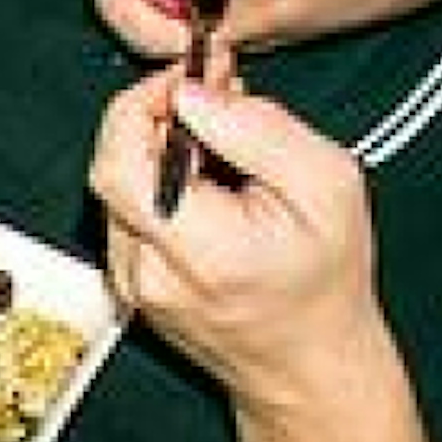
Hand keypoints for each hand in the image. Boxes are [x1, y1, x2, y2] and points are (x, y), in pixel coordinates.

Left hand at [86, 64, 388, 408]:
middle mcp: (148, 271)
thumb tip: (194, 95)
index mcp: (199, 249)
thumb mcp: (327, 186)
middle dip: (156, 117)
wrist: (307, 362)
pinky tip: (205, 181)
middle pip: (113, 165)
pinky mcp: (126, 281)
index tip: (186, 79)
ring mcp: (130, 280)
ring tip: (220, 147)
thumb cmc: (326, 281)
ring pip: (118, 184)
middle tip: (212, 99)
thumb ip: (258, 131)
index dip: (142, 104)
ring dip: (159, 149)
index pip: (121, 160)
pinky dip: (157, 181)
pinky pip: (126, 210)